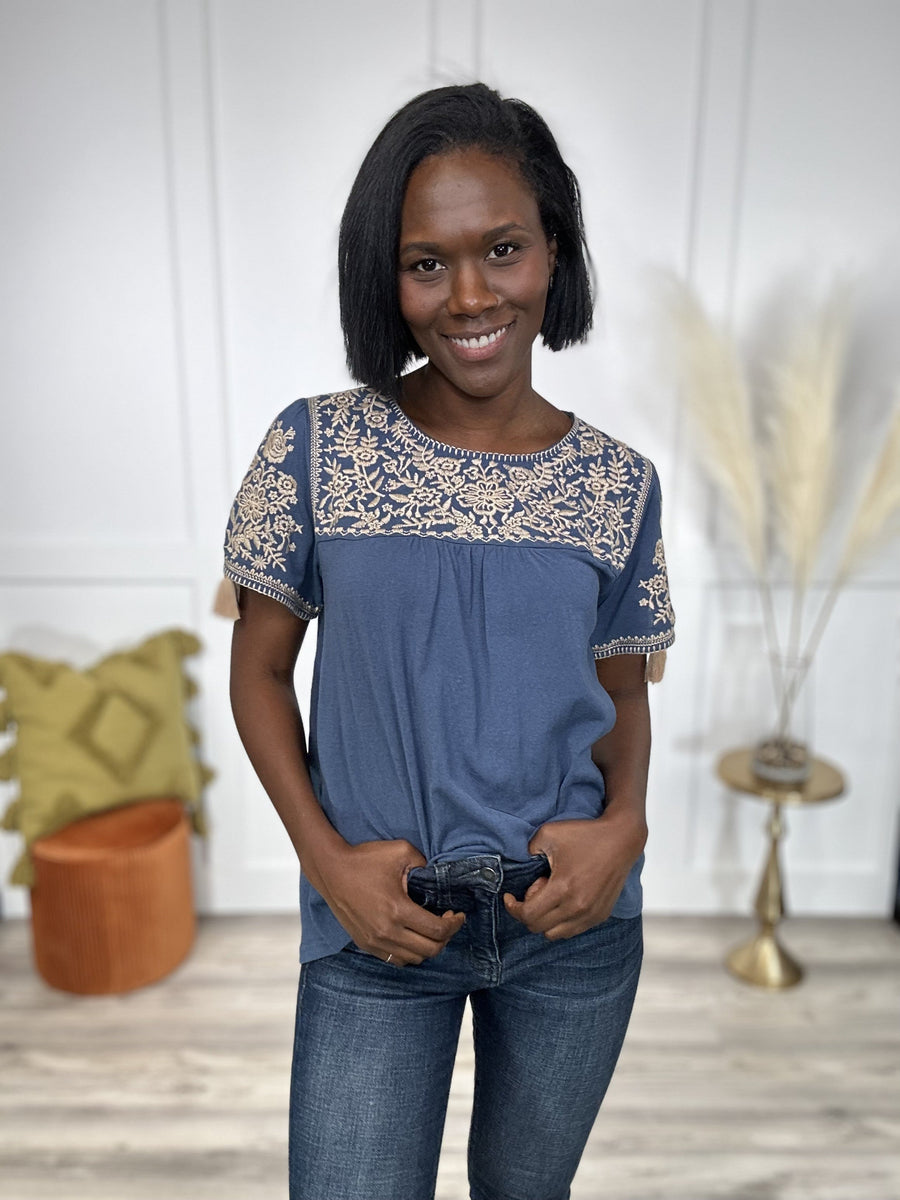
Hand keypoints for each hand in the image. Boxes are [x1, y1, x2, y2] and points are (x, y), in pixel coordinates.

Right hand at [315, 838, 463, 965]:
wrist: (331, 869)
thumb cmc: (365, 859)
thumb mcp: (401, 851)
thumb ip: (424, 863)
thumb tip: (436, 877)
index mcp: (398, 910)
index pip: (437, 931)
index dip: (455, 925)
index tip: (458, 915)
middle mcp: (387, 931)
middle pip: (430, 950)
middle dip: (446, 937)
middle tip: (448, 922)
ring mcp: (374, 941)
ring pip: (413, 959)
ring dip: (428, 947)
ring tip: (431, 930)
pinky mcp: (365, 944)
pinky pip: (395, 960)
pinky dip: (409, 953)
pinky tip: (412, 936)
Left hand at [503, 812, 645, 939]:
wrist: (622, 839)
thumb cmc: (586, 835)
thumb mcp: (549, 833)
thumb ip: (529, 849)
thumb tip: (522, 862)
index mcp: (563, 888)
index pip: (528, 915)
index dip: (513, 907)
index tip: (509, 896)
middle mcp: (577, 907)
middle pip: (538, 927)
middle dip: (528, 910)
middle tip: (537, 887)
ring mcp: (591, 914)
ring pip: (555, 934)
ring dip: (545, 918)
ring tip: (552, 894)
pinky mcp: (600, 915)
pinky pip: (572, 931)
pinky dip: (561, 921)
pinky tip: (564, 899)